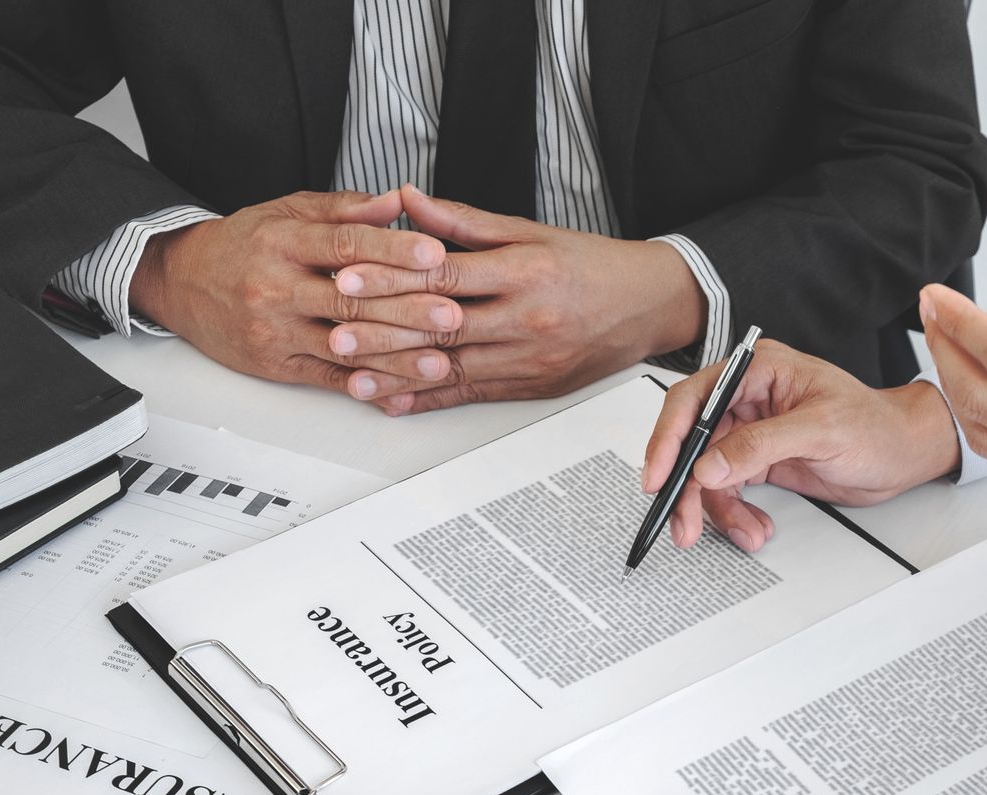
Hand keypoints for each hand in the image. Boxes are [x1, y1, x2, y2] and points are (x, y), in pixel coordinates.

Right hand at [129, 190, 465, 394]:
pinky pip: (326, 378)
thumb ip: (345, 209)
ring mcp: (275, 329)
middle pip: (350, 300)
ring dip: (395, 357)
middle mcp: (276, 286)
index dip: (391, 250)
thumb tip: (398, 201)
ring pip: (343, 345)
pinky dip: (363, 386)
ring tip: (438, 362)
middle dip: (406, 310)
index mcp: (283, 241)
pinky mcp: (274, 364)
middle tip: (452, 314)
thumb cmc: (243, 244)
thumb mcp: (287, 212)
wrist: (179, 282)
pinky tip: (396, 391)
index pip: (344, 245)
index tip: (433, 254)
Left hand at [327, 185, 706, 412]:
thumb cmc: (594, 266)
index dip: (393, 279)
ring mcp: (530, 360)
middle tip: (336, 332)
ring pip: (453, 370)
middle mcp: (527, 321)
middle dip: (384, 333)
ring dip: (399, 375)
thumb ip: (464, 222)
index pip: (447, 278)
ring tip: (354, 377)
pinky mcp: (533, 387)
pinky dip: (431, 400)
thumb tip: (408, 201)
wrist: (650, 306)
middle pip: (443, 329)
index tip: (350, 277)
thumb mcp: (531, 231)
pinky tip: (398, 401)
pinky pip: (473, 395)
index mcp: (526, 273)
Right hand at [642, 340, 959, 551]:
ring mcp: (752, 432)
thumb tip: (712, 463)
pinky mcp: (759, 461)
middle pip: (693, 442)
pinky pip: (729, 490)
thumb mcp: (821, 430)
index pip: (694, 399)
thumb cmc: (876, 425)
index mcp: (758, 371)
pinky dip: (736, 514)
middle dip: (688, 487)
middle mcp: (748, 399)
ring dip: (717, 509)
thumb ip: (762, 444)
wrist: (904, 454)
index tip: (658, 475)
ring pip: (708, 474)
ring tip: (744, 532)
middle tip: (684, 522)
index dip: (669, 438)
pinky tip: (756, 527)